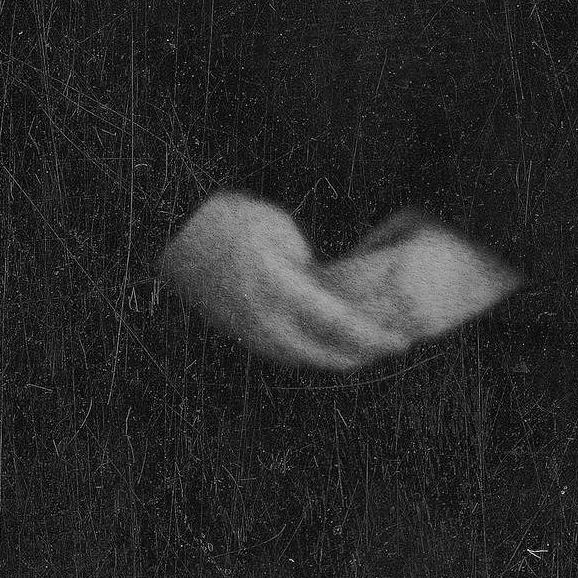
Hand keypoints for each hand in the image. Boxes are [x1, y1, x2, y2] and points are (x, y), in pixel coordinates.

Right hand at [157, 192, 417, 371]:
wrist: (175, 231)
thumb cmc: (231, 218)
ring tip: (367, 351)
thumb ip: (309, 269)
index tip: (402, 340)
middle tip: (393, 347)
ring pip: (303, 359)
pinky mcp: (238, 333)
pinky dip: (311, 354)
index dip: (374, 337)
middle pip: (324, 354)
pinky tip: (327, 346)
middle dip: (363, 355)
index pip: (338, 323)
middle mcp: (263, 319)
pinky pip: (282, 353)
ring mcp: (248, 331)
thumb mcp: (281, 233)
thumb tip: (334, 295)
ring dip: (337, 358)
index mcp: (278, 289)